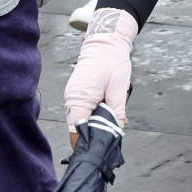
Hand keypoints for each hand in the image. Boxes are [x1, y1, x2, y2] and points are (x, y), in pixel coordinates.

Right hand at [64, 8, 136, 143]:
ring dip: (95, 121)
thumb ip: (116, 110)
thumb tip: (118, 127)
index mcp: (79, 100)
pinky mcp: (77, 93)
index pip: (77, 130)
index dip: (87, 141)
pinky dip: (93, 112)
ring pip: (81, 118)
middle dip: (94, 132)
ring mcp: (73, 96)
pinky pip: (82, 108)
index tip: (98, 148)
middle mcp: (72, 100)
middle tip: (111, 135)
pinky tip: (107, 110)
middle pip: (79, 126)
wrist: (105, 42)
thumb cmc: (112, 63)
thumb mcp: (119, 88)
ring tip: (112, 122)